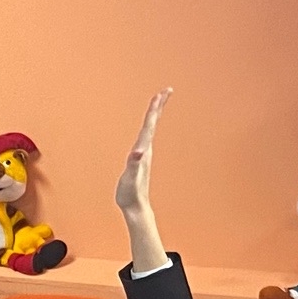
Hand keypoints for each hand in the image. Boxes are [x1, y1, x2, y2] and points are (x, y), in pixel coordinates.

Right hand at [114, 87, 170, 216]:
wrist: (135, 207)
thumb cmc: (131, 194)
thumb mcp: (130, 179)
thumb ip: (134, 165)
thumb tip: (138, 153)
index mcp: (143, 150)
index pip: (149, 125)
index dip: (154, 109)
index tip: (160, 94)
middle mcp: (146, 150)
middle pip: (153, 123)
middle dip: (158, 106)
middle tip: (167, 90)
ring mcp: (144, 154)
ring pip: (151, 128)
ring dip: (155, 114)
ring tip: (158, 101)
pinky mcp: (140, 158)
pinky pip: (145, 137)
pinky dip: (148, 126)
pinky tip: (148, 126)